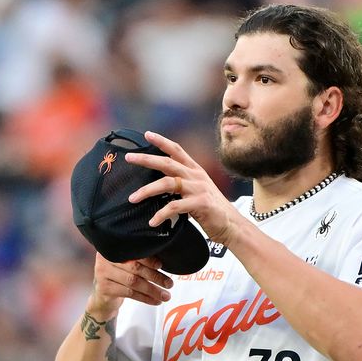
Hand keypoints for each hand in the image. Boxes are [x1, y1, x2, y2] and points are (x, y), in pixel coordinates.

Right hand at [87, 253, 173, 317]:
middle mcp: (105, 259)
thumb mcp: (128, 264)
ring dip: (152, 289)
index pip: (134, 252)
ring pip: (133, 282)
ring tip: (166, 295)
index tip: (161, 265)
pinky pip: (129, 293)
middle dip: (155, 276)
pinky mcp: (105, 289)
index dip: (149, 259)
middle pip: (134, 267)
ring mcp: (103, 273)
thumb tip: (166, 258)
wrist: (103, 296)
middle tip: (169, 283)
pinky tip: (155, 300)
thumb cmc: (121, 275)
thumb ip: (141, 258)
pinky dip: (145, 298)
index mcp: (114, 247)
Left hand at [125, 131, 242, 244]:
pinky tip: (152, 222)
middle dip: (146, 159)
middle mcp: (197, 176)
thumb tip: (159, 185)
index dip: (162, 141)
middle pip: (167, 163)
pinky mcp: (200, 204)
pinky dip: (161, 214)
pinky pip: (174, 206)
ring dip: (147, 191)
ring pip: (167, 183)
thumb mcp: (198, 191)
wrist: (232, 225)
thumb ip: (182, 184)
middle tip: (128, 158)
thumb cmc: (211, 210)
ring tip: (133, 199)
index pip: (177, 150)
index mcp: (196, 170)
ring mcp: (199, 189)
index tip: (146, 134)